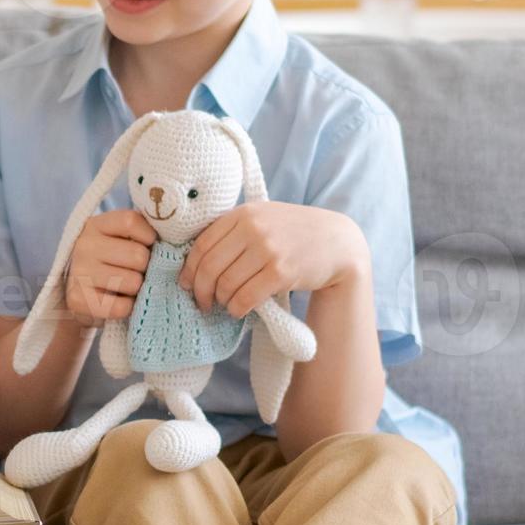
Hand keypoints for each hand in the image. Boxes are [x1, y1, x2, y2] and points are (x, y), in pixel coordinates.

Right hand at [63, 209, 156, 320]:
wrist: (81, 295)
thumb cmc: (111, 263)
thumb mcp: (120, 239)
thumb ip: (141, 232)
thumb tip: (173, 236)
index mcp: (96, 225)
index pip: (131, 221)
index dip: (148, 236)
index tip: (148, 245)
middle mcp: (84, 245)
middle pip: (137, 255)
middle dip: (145, 267)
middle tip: (136, 271)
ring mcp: (80, 273)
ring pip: (133, 282)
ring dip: (137, 288)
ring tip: (126, 286)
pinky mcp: (79, 300)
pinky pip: (121, 306)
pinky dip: (127, 307)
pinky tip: (119, 301)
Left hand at [181, 202, 367, 317]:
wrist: (337, 242)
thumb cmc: (294, 233)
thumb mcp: (263, 218)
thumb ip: (233, 230)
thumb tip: (195, 260)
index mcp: (243, 213)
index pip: (202, 244)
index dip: (189, 269)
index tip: (186, 284)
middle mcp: (253, 228)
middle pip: (210, 266)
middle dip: (200, 291)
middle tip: (201, 303)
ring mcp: (268, 249)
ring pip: (227, 284)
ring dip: (221, 301)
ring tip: (224, 305)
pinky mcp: (282, 271)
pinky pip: (246, 296)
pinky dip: (237, 308)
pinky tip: (238, 311)